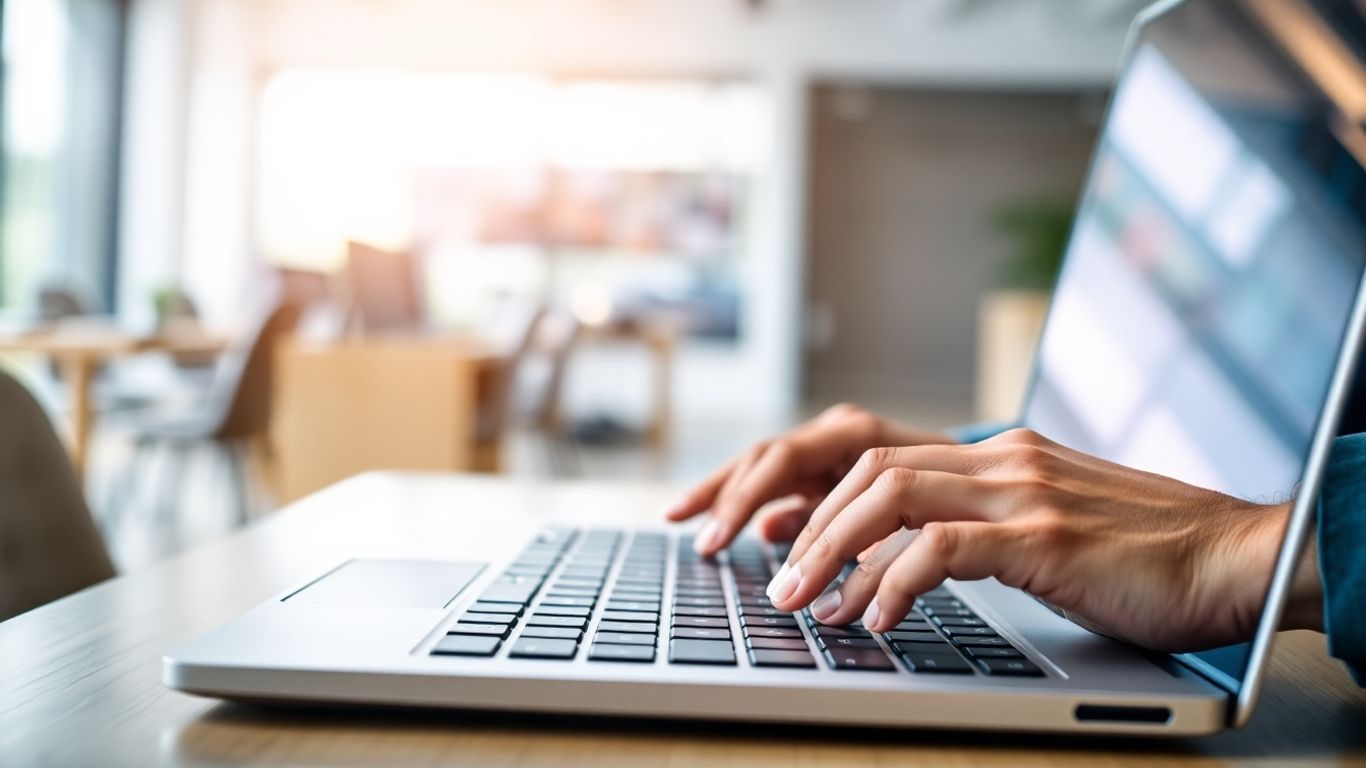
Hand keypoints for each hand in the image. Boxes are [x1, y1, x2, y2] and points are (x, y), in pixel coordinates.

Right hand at [663, 404, 955, 554]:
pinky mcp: (837, 474)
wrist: (1009, 485)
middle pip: (762, 460)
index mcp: (857, 434)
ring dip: (727, 497)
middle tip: (698, 538)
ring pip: (766, 470)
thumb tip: (809, 558)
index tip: (721, 541)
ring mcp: (836, 453)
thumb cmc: (971, 500)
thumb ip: (870, 536)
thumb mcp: (924, 516)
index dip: (744, 501)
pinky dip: (756, 507)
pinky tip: (735, 531)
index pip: (780, 459)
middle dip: (724, 497)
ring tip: (690, 523)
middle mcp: (840, 436)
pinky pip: (785, 487)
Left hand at [764, 427, 1313, 652]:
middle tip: (772, 580)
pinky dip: (896, 580)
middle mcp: (1000, 458)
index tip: (774, 535)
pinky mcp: (1045, 534)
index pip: (878, 454)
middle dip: (806, 523)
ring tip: (802, 602)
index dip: (816, 493)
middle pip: (866, 467)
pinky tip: (876, 619)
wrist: (1238, 558)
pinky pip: (945, 547)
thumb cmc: (1143, 558)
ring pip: (890, 495)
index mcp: (996, 455)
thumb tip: (897, 567)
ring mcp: (1023, 490)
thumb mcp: (1045, 532)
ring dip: (832, 550)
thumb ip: (977, 532)